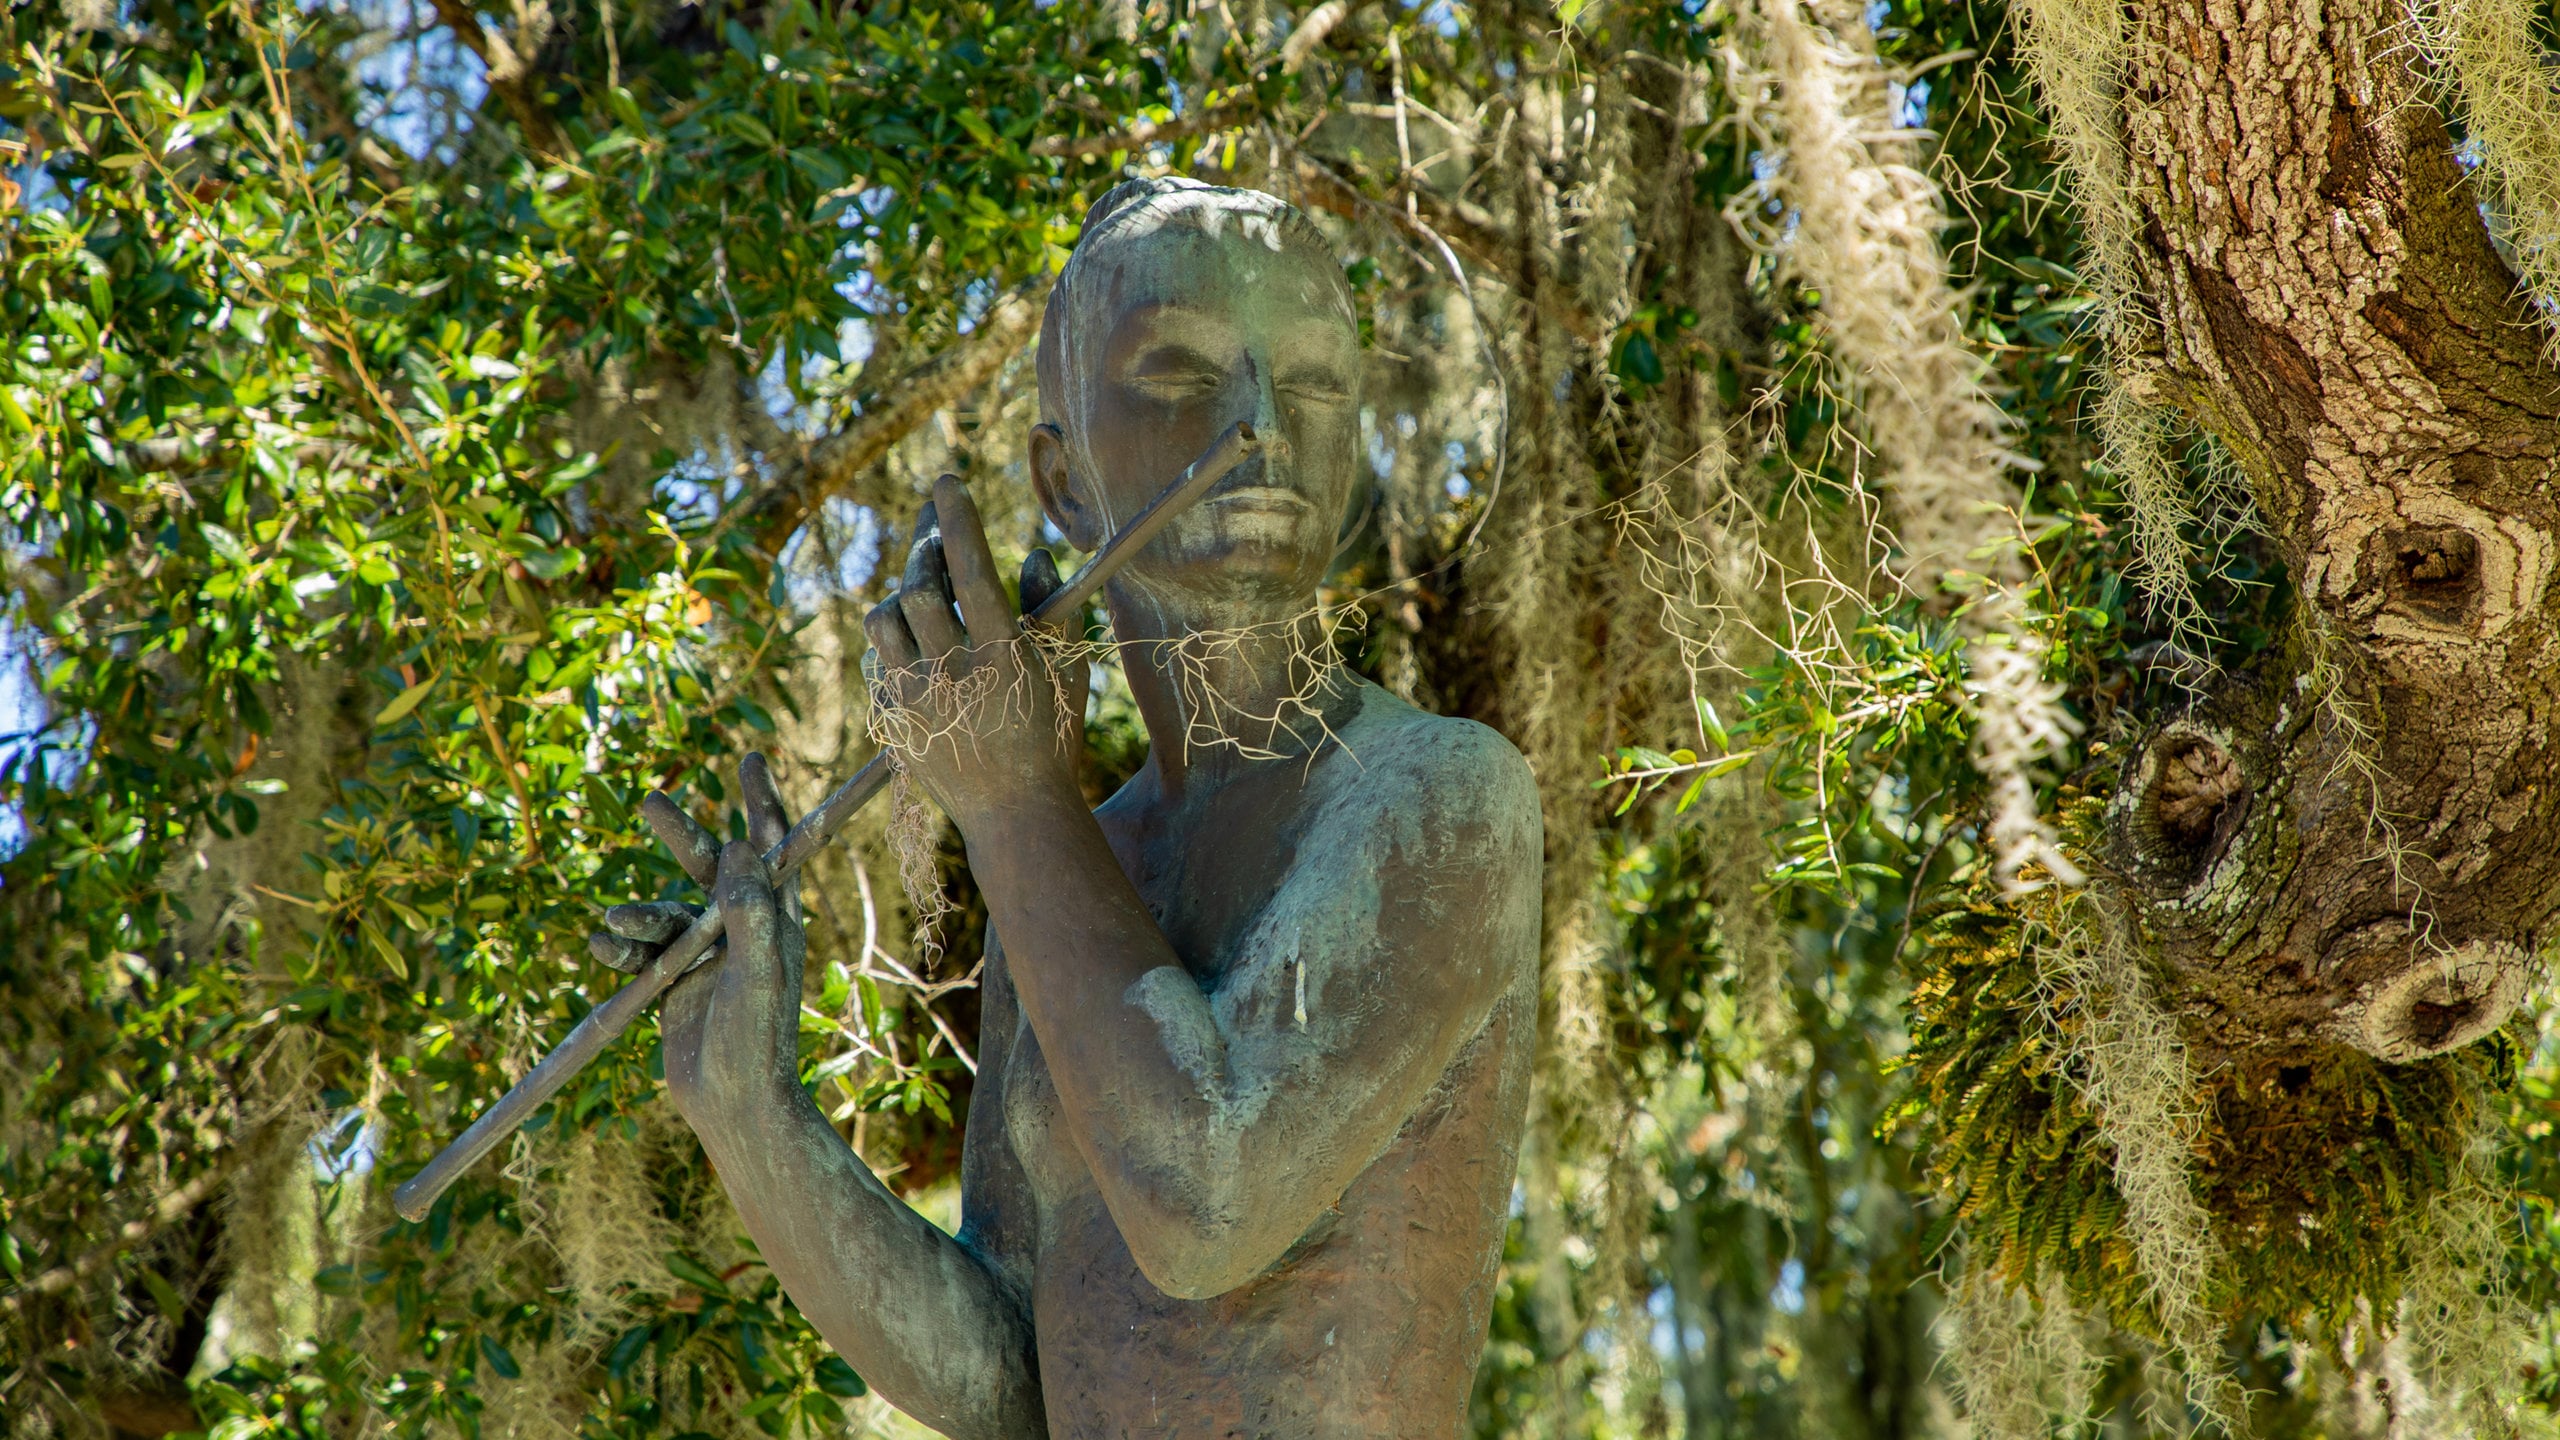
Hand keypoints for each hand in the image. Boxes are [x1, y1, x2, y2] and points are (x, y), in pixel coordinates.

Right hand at [587, 753, 806, 1124]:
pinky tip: (604, 949)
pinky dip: (621, 948)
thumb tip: (741, 844)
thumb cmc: (760, 1040)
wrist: (734, 1104)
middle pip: (708, 865)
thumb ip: (749, 908)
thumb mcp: (760, 969)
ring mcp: (704, 955)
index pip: (771, 847)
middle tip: (648, 799)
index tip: (748, 758)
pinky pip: (640, 951)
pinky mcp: (672, 983)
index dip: (761, 802)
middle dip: (678, 833)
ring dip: (636, 915)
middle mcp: (740, 929)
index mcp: (774, 919)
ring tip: (613, 926)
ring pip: (663, 913)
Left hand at [864, 474, 1087, 824]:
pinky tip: (912, 638)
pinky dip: (890, 638)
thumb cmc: (1053, 737)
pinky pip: (874, 661)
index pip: (973, 569)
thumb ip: (1053, 610)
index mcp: (1003, 655)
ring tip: (925, 590)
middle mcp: (954, 674)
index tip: (947, 481)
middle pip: (919, 587)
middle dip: (926, 551)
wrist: (1016, 814)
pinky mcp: (894, 720)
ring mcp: (917, 699)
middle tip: (936, 536)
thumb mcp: (1069, 672)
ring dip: (901, 594)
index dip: (957, 519)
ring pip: (884, 619)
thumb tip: (1033, 554)